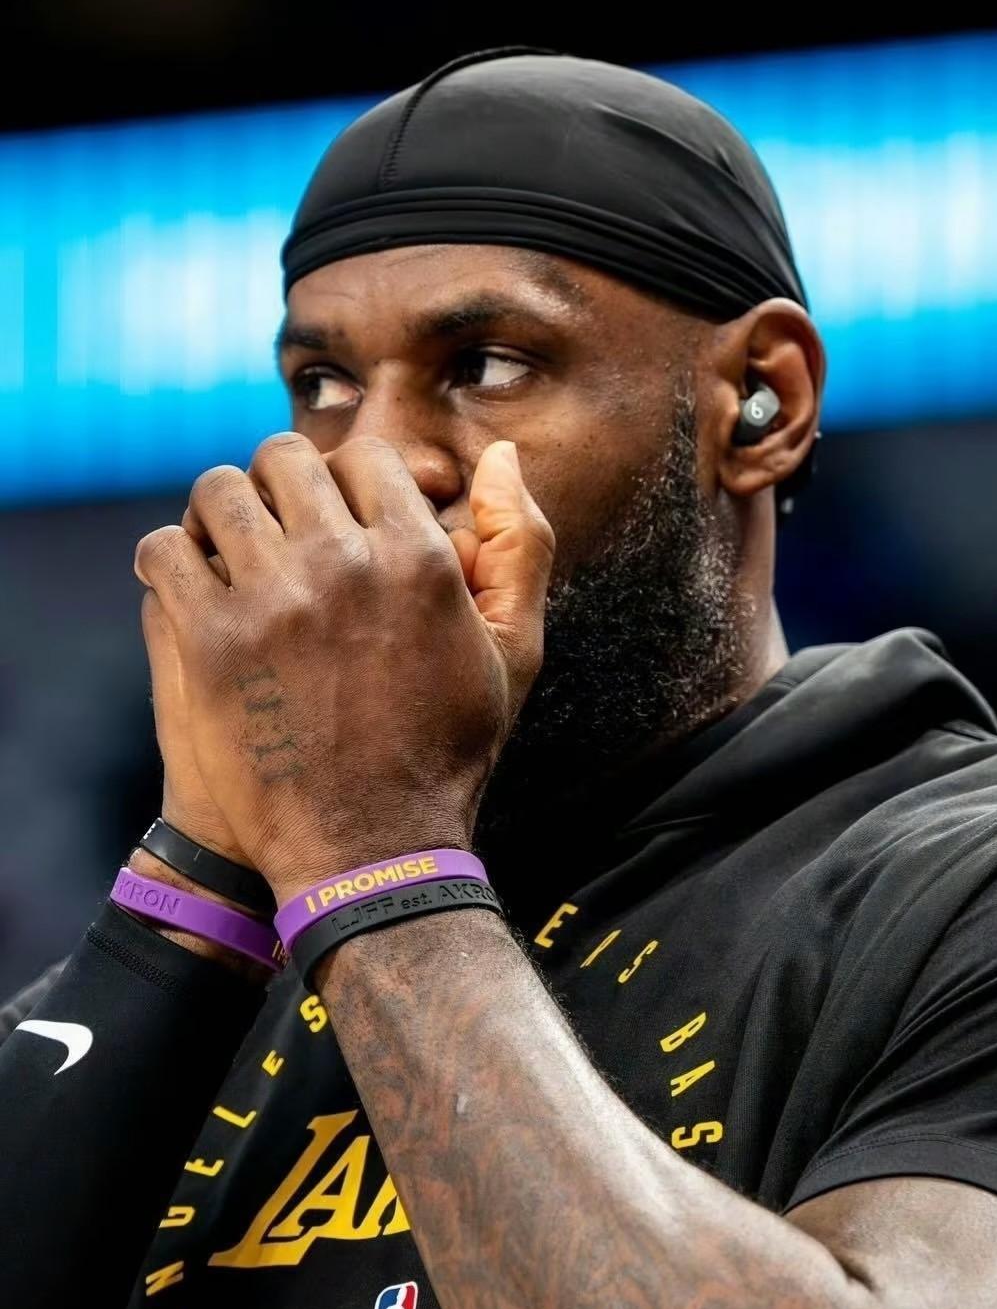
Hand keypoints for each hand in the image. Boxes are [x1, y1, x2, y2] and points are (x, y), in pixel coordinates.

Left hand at [133, 433, 554, 903]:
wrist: (372, 851)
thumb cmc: (447, 752)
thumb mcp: (513, 651)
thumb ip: (520, 545)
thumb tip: (501, 457)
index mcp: (419, 558)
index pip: (364, 456)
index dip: (345, 478)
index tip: (332, 514)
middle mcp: (346, 566)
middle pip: (286, 460)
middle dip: (279, 484)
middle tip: (273, 526)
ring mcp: (272, 602)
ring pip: (219, 492)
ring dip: (219, 510)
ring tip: (223, 546)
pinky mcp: (209, 644)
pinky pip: (164, 552)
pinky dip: (166, 557)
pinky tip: (181, 582)